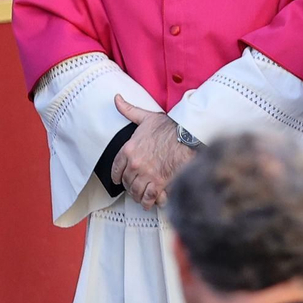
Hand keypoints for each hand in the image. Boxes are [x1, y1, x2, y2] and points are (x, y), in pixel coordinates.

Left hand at [110, 94, 193, 208]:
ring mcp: (146, 175)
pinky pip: (148, 198)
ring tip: (141, 197)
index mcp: (129, 149)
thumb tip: (117, 99)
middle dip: (129, 186)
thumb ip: (129, 110)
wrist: (187, 136)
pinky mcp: (159, 183)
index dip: (117, 176)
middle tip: (133, 188)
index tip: (118, 180)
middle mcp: (135, 164)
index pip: (116, 168)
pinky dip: (148, 202)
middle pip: (127, 182)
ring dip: (137, 195)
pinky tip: (150, 203)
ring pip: (136, 191)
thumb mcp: (146, 116)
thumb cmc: (169, 127)